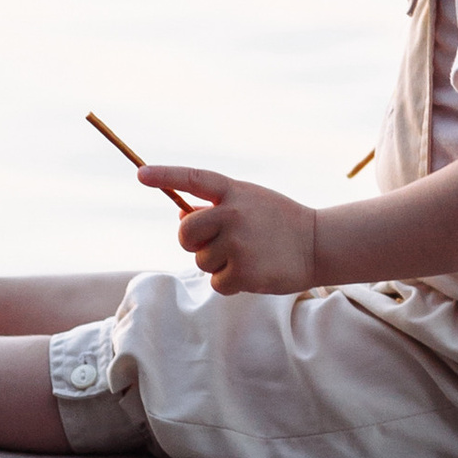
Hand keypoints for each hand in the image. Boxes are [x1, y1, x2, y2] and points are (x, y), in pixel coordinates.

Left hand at [138, 163, 319, 297]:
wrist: (318, 244)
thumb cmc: (279, 222)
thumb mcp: (249, 203)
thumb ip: (216, 207)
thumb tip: (181, 216)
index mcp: (233, 191)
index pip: (193, 179)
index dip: (165, 176)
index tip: (140, 174)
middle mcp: (233, 214)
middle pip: (186, 233)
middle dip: (193, 242)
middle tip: (215, 243)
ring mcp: (238, 243)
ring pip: (201, 261)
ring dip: (217, 264)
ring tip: (247, 256)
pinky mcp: (244, 272)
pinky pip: (216, 283)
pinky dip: (230, 283)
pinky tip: (253, 271)